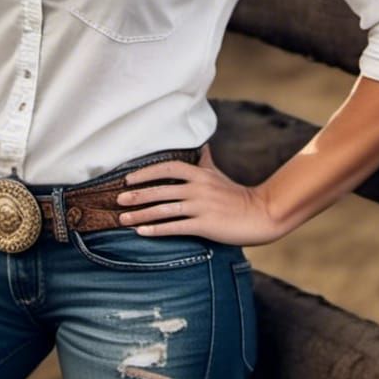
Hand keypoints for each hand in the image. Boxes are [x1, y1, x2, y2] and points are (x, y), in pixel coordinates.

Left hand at [115, 144, 282, 245]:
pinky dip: (156, 229)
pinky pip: (175, 227)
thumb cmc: (237, 195)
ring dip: (141, 214)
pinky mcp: (205, 225)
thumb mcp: (218, 174)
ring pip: (164, 210)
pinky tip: (142, 232)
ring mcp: (201, 207)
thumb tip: (201, 145)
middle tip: (118, 200)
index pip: (167, 167)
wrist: (260, 214)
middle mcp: (198, 188)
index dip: (146, 173)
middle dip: (137, 195)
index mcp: (200, 174)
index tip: (129, 178)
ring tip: (123, 219)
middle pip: (161, 190)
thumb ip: (205, 161)